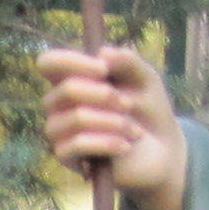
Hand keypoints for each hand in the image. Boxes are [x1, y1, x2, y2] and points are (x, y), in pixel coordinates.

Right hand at [35, 44, 190, 209]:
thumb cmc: (147, 110)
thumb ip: (128, 61)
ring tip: (134, 131)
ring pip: (76, 118)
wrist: (159, 151)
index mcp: (73, 78)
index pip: (48, 63)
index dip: (72, 61)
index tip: (103, 69)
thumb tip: (102, 53)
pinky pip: (77, 144)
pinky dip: (107, 143)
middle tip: (130, 105)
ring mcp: (58, 130)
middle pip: (67, 89)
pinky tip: (126, 146)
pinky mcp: (65, 156)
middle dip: (106, 96)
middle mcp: (58, 103)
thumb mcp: (145, 78)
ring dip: (113, 122)